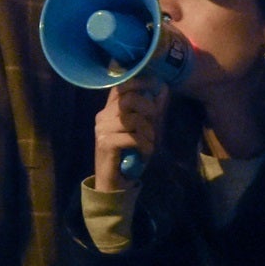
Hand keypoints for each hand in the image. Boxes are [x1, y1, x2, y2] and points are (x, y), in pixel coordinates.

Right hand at [93, 78, 168, 192]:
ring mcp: (102, 129)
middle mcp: (103, 115)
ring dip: (148, 133)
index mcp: (110, 109)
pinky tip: (143, 153)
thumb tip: (162, 88)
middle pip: (130, 99)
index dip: (140, 81)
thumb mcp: (145, 130)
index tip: (156, 85)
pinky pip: (133, 137)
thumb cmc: (131, 154)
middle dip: (149, 110)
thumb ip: (152, 110)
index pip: (121, 86)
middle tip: (154, 125)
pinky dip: (144, 146)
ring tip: (148, 144)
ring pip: (134, 120)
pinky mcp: (105, 143)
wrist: (115, 184)